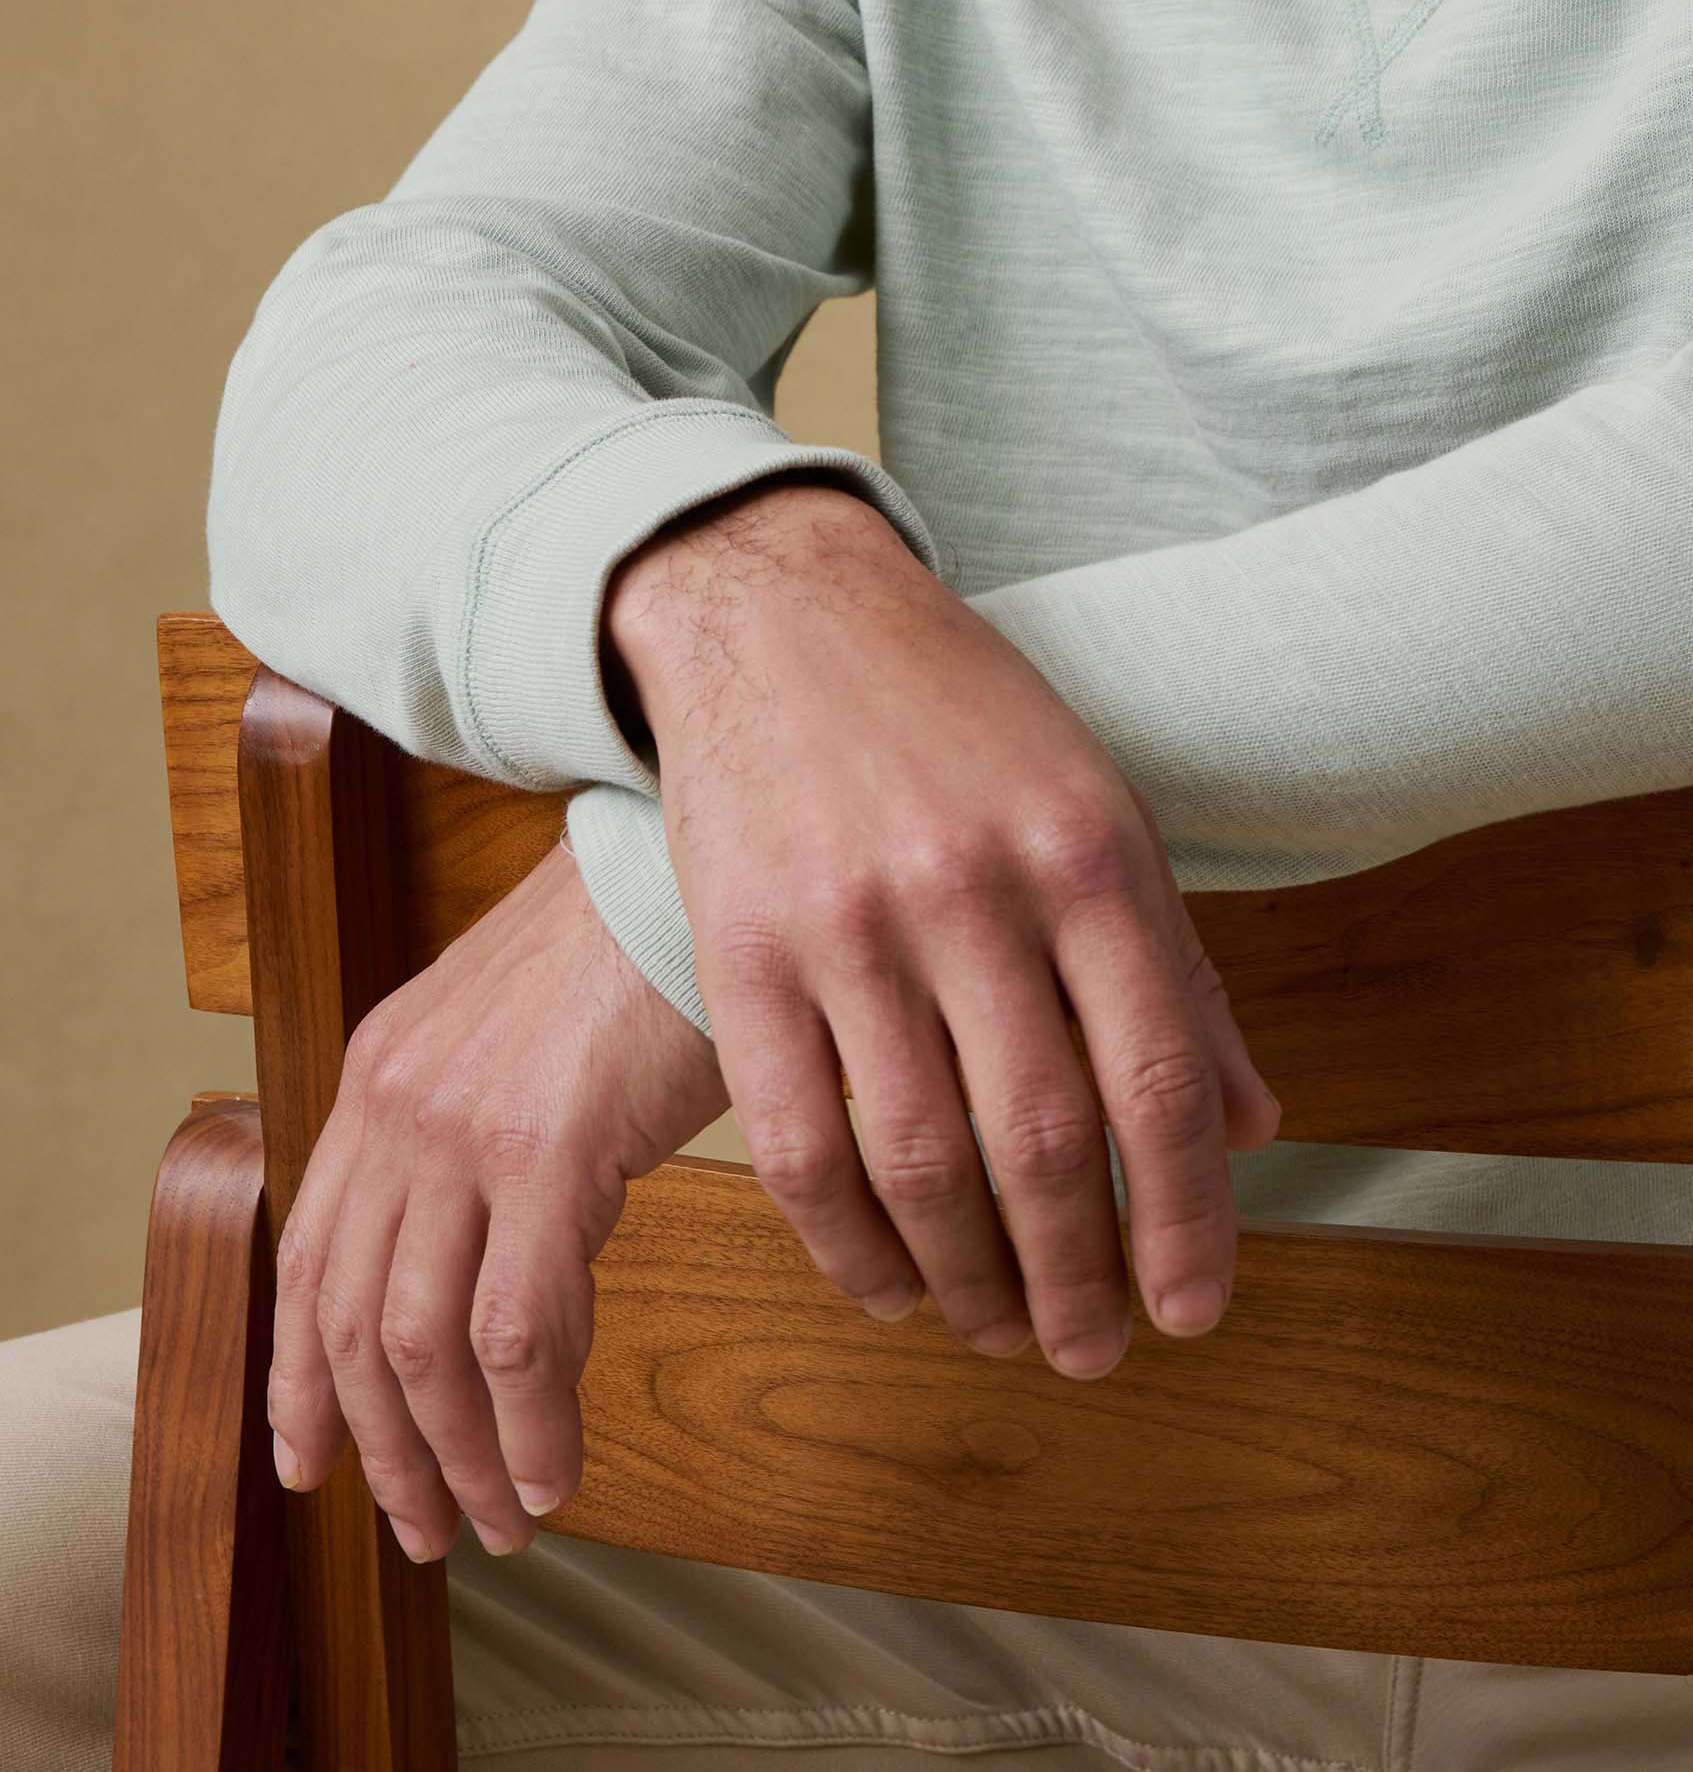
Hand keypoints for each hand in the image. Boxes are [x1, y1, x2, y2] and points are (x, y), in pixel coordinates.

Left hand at [267, 836, 725, 1560]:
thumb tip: (494, 1252)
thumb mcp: (515, 1027)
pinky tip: (555, 1468)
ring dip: (458, 1455)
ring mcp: (464, 1129)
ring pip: (423, 1345)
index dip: (302, 1380)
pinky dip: (531, 1422)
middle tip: (423, 1528)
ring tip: (502, 1519)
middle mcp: (397, 1105)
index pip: (307, 1259)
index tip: (312, 1461)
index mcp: (380, 1073)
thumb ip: (476, 1125)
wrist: (692, 862)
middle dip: (383, 1447)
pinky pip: (518, 1331)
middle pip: (352, 1321)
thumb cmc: (634, 942)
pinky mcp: (547, 1150)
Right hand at [604, 478, 1282, 1381]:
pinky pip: (798, 1145)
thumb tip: (1247, 1125)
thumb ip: (1173, 970)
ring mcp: (850, 923)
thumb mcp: (1099, 806)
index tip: (1193, 1308)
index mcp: (1087, 848)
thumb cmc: (959, 713)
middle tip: (1092, 1346)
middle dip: (1078, 1277)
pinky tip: (888, 1280)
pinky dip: (849, 1246)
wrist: (783, 610)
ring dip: (968, 1282)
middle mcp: (975, 888)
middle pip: (1041, 1141)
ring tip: (1000, 1326)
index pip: (1156, 1077)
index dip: (1185, 1218)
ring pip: (919, 1164)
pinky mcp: (743, 950)